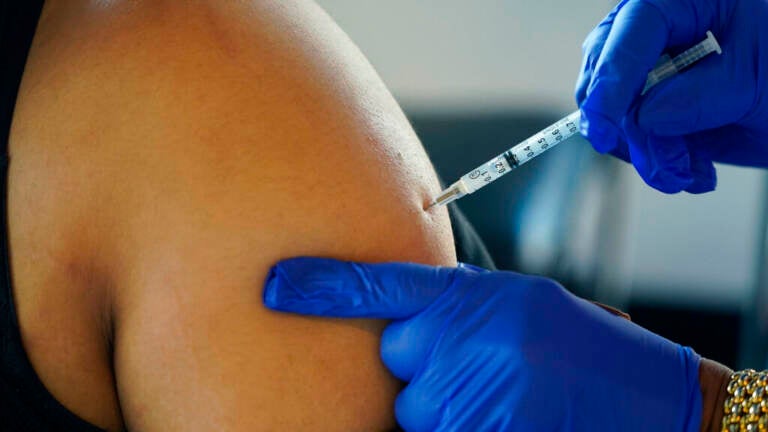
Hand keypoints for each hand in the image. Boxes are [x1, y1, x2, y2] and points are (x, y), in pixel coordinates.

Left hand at [264, 258, 701, 430]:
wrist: (642, 396)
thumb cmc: (578, 343)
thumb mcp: (516, 304)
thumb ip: (454, 309)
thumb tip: (401, 323)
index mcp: (472, 297)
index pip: (381, 287)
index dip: (323, 287)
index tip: (274, 284)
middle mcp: (463, 342)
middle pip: (398, 360)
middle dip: (426, 365)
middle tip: (482, 364)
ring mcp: (470, 395)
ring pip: (417, 406)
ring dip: (446, 404)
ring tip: (504, 393)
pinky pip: (438, 428)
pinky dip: (464, 422)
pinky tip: (508, 411)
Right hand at [576, 0, 767, 193]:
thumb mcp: (754, 81)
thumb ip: (697, 98)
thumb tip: (644, 117)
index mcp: (682, 3)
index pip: (629, 34)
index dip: (610, 82)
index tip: (603, 131)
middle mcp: (659, 34)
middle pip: (607, 79)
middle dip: (632, 131)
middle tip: (663, 167)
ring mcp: (655, 75)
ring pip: (617, 119)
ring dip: (651, 156)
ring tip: (689, 174)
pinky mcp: (657, 110)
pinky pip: (635, 141)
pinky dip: (661, 164)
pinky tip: (694, 171)